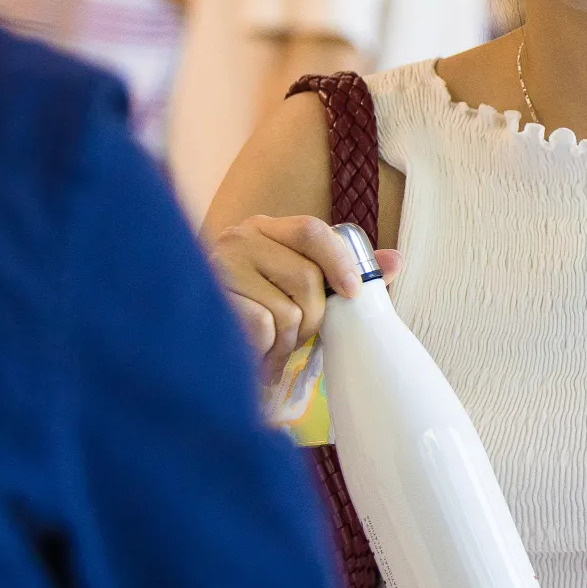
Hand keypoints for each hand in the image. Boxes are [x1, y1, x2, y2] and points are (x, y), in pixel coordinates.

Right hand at [210, 214, 399, 383]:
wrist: (190, 341)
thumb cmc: (252, 313)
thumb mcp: (297, 286)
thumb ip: (342, 271)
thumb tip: (396, 260)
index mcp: (265, 229)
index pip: (312, 230)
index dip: (339, 261)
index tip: (354, 293)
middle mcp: (239, 239)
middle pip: (306, 277)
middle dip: (313, 319)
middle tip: (301, 339)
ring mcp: (219, 268)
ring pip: (286, 311)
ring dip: (288, 344)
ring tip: (274, 352)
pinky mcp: (209, 301)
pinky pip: (261, 329)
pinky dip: (266, 353)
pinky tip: (257, 359)